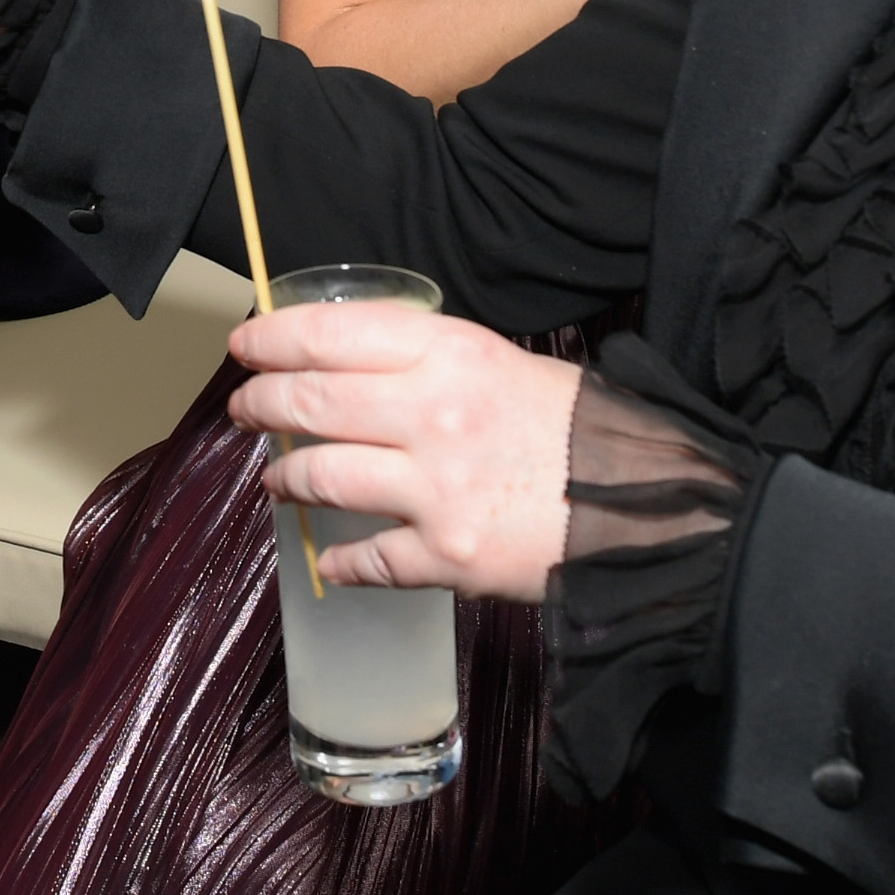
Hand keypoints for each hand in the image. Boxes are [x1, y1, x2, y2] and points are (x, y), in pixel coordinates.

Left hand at [227, 302, 582, 601]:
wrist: (649, 507)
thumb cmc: (579, 430)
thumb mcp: (503, 363)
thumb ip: (430, 362)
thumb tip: (355, 366)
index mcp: (451, 354)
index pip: (332, 334)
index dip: (274, 338)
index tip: (246, 344)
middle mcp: (434, 414)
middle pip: (313, 401)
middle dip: (262, 402)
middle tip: (245, 406)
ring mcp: (436, 489)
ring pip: (323, 476)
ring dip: (286, 478)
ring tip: (277, 479)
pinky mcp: (448, 556)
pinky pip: (366, 559)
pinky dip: (339, 560)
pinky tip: (329, 558)